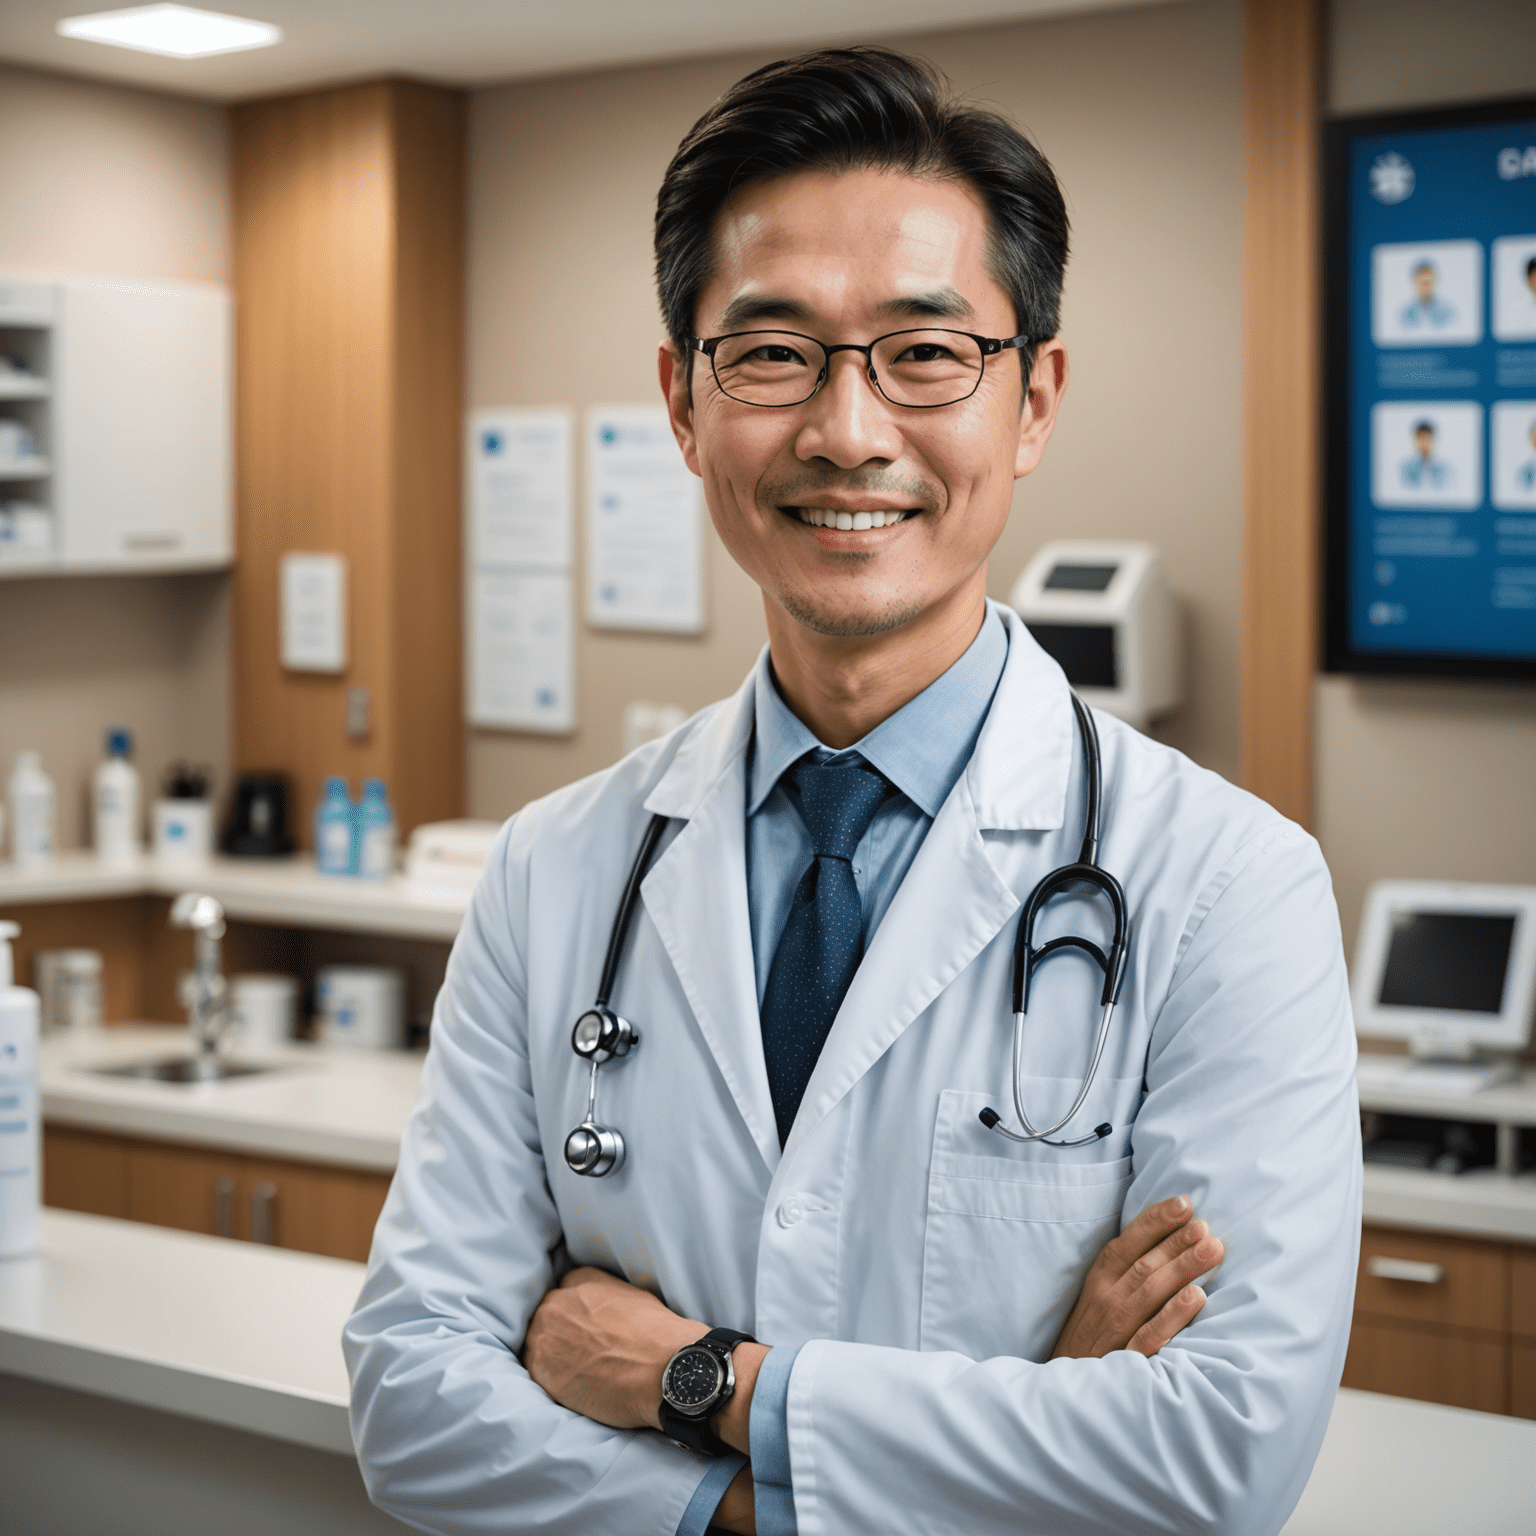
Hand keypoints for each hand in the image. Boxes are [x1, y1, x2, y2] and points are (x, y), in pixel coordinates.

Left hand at [524, 1266, 702, 1429]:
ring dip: (551, 1354)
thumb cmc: (656, 1334)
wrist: (662, 1368)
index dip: (576, 1310)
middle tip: (580, 1351)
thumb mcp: (633, 1296)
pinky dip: (550, 1378)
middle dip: (560, 1330)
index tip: (584, 1326)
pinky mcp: (542, 1371)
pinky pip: (536, 1371)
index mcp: (582, 1280)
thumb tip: (600, 1312)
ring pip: (538, 1342)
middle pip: (548, 1314)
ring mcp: (546, 1336)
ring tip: (576, 1370)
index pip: (566, 1289)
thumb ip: (604, 1298)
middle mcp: (558, 1303)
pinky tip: (572, 1386)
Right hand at [1050, 1195, 1223, 1359]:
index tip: (1184, 1204)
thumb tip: (1166, 1239)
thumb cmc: (1092, 1333)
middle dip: (1177, 1243)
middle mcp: (1106, 1300)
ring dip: (1182, 1268)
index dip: (1155, 1222)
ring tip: (1212, 1250)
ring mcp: (1116, 1330)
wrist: (1066, 1387)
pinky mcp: (1127, 1361)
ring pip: (1150, 1293)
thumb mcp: (1097, 1295)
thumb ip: (1125, 1269)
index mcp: (1099, 1280)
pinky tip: (1197, 1298)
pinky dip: (1172, 1316)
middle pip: (1144, 1265)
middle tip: (1207, 1227)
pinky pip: (1151, 1335)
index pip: (1128, 1243)